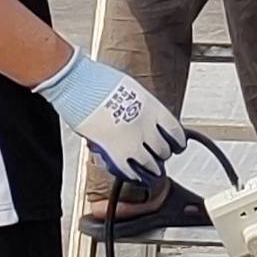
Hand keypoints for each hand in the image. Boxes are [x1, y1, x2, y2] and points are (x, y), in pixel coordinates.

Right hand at [35, 52, 188, 186]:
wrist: (78, 83)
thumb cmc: (99, 80)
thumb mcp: (131, 89)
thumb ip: (142, 106)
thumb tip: (146, 118)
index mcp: (152, 107)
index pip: (175, 130)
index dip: (178, 142)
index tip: (178, 146)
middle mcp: (145, 125)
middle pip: (163, 149)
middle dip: (163, 155)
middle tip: (160, 158)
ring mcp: (131, 140)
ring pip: (150, 163)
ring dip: (152, 169)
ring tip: (153, 172)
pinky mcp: (113, 151)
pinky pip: (128, 170)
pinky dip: (134, 175)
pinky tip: (135, 176)